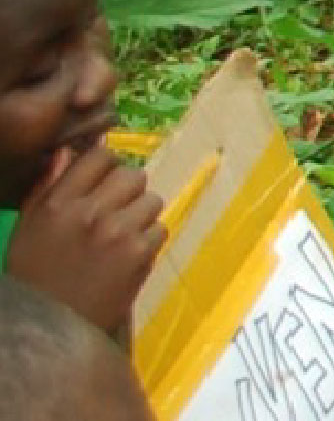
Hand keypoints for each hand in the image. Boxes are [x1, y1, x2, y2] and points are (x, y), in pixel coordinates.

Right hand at [8, 144, 162, 337]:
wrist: (50, 326)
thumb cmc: (35, 275)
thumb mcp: (29, 228)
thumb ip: (47, 187)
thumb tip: (66, 152)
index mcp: (58, 203)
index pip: (100, 156)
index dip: (106, 166)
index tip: (104, 182)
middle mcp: (90, 212)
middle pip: (133, 175)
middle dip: (127, 191)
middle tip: (115, 210)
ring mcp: (118, 232)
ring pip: (152, 200)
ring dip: (141, 215)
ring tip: (121, 236)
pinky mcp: (140, 255)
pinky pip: (160, 229)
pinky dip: (148, 241)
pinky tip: (128, 256)